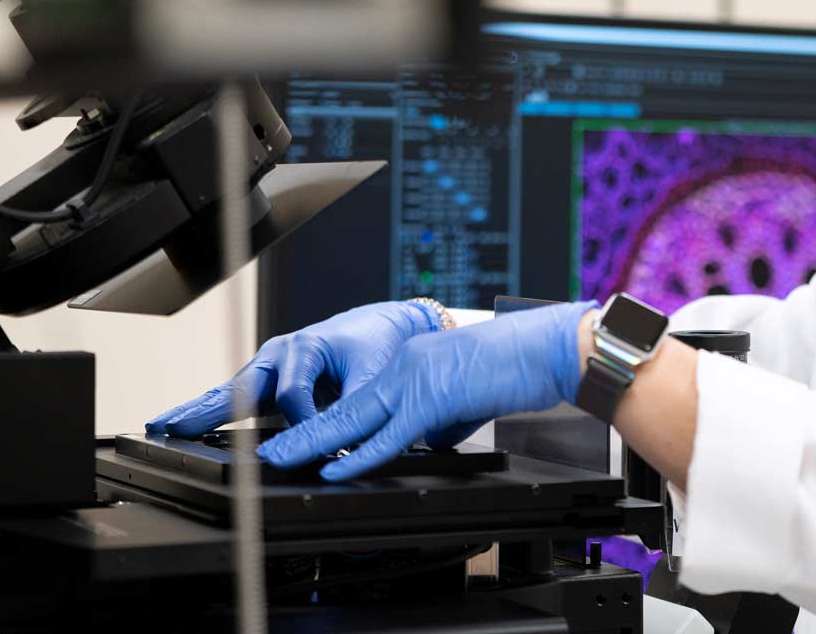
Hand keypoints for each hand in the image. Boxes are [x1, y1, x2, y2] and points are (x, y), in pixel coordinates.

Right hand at [146, 300, 439, 436]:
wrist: (377, 327)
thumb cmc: (373, 345)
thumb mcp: (370, 374)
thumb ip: (353, 406)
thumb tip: (341, 441)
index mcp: (304, 347)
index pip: (292, 394)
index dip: (302, 422)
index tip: (316, 443)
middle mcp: (279, 354)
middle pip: (240, 387)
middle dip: (208, 410)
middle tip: (177, 429)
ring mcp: (267, 367)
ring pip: (227, 392)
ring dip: (196, 410)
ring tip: (161, 426)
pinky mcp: (265, 381)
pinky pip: (233, 397)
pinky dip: (208, 410)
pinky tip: (178, 423)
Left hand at [256, 300, 597, 480]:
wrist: (546, 347)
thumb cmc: (519, 367)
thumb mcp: (469, 396)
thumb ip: (442, 419)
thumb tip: (432, 442)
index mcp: (412, 361)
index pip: (360, 397)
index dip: (327, 421)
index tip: (302, 438)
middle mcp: (404, 366)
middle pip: (342, 406)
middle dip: (301, 432)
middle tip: (269, 450)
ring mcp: (414, 381)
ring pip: (351, 419)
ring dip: (311, 443)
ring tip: (281, 459)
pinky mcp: (431, 399)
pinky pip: (387, 436)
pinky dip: (355, 456)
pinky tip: (333, 469)